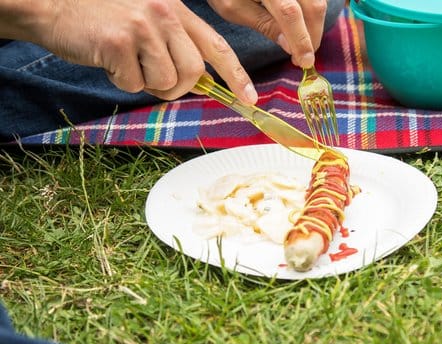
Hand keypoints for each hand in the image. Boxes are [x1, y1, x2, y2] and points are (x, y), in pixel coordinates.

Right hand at [24, 0, 257, 102]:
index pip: (217, 46)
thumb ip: (176, 45)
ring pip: (167, 82)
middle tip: (154, 79)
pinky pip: (136, 85)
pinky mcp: (120, 42)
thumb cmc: (103, 18)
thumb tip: (199, 83)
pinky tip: (109, 61)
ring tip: (127, 63)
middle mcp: (165, 13)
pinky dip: (123, 82)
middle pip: (194, 72)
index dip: (237, 75)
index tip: (250, 99)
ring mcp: (143, 26)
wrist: (55, 5)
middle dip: (178, 87)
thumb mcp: (148, 20)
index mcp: (177, 10)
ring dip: (148, 84)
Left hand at [207, 0, 326, 68]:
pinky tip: (303, 23)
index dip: (301, 40)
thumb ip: (265, 25)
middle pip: (314, 5)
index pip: (290, 14)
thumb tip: (290, 47)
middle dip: (314, 34)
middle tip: (305, 56)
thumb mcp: (234, 8)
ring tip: (302, 41)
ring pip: (319, 0)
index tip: (305, 62)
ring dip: (315, 23)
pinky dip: (313, 10)